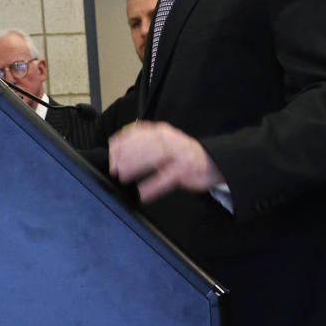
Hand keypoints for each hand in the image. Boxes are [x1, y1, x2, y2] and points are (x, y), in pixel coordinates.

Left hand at [108, 121, 224, 202]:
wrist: (214, 161)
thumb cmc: (183, 154)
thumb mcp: (164, 142)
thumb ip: (145, 142)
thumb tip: (117, 148)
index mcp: (162, 132)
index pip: (140, 132)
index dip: (124, 140)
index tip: (111, 149)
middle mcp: (170, 140)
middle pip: (146, 144)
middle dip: (127, 154)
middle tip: (113, 166)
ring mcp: (178, 154)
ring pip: (155, 157)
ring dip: (137, 165)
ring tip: (123, 176)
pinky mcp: (185, 170)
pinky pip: (167, 178)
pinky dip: (154, 186)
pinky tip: (142, 193)